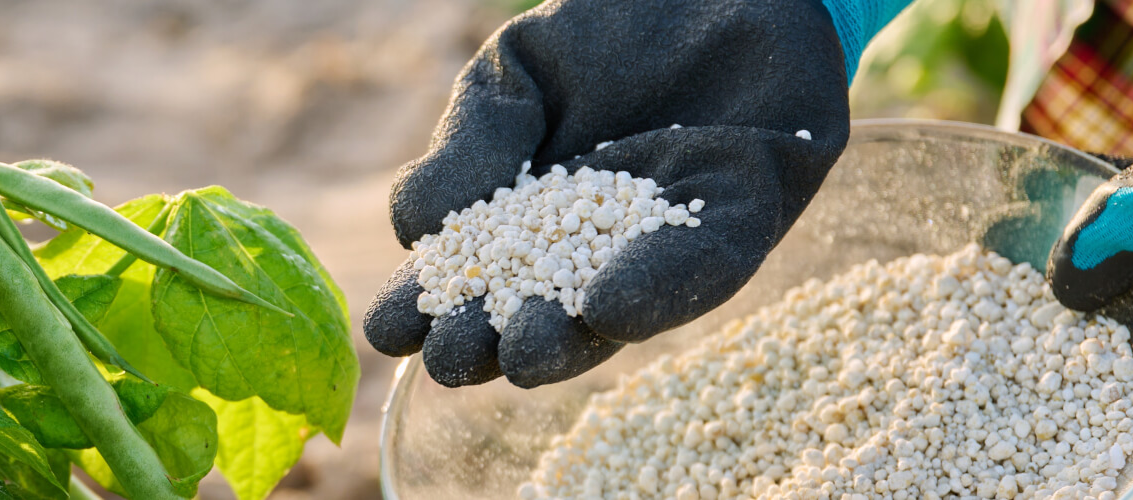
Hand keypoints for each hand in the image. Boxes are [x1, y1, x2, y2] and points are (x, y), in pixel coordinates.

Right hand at [362, 0, 852, 387]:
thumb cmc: (610, 30)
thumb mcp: (515, 76)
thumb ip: (470, 144)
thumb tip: (416, 228)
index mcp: (525, 222)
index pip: (467, 279)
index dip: (425, 309)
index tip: (388, 330)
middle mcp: (593, 253)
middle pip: (532, 319)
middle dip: (491, 345)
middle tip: (456, 356)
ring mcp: (664, 244)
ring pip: (614, 315)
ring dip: (567, 342)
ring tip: (523, 352)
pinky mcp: (744, 222)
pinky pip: (705, 268)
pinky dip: (657, 289)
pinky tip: (608, 307)